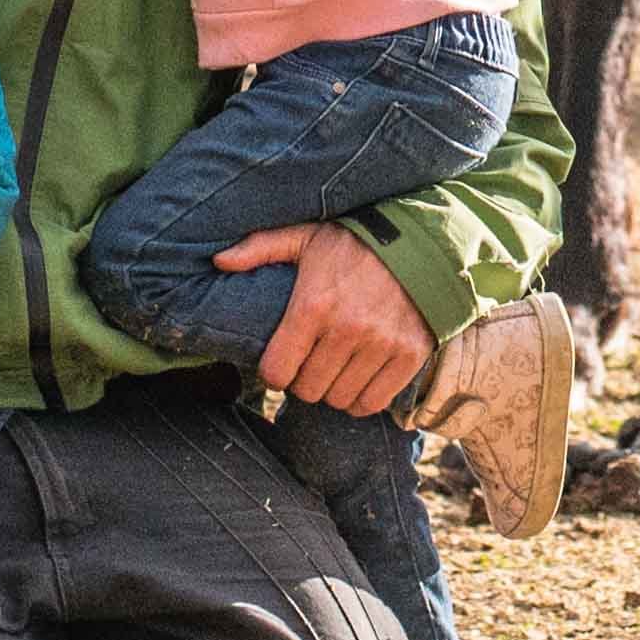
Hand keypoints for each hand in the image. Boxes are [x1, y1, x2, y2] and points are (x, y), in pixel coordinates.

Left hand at [220, 221, 430, 415]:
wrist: (420, 242)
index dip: (273, 373)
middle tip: (310, 364)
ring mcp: (380, 344)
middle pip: (307, 390)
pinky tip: (358, 380)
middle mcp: (346, 329)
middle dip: (303, 381)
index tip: (280, 364)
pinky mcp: (408, 356)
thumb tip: (218, 260)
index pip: (276, 371)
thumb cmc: (354, 242)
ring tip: (334, 370)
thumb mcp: (304, 236)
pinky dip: (362, 399)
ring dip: (332, 391)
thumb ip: (261, 248)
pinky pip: (373, 402)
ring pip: (339, 400)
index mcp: (312, 305)